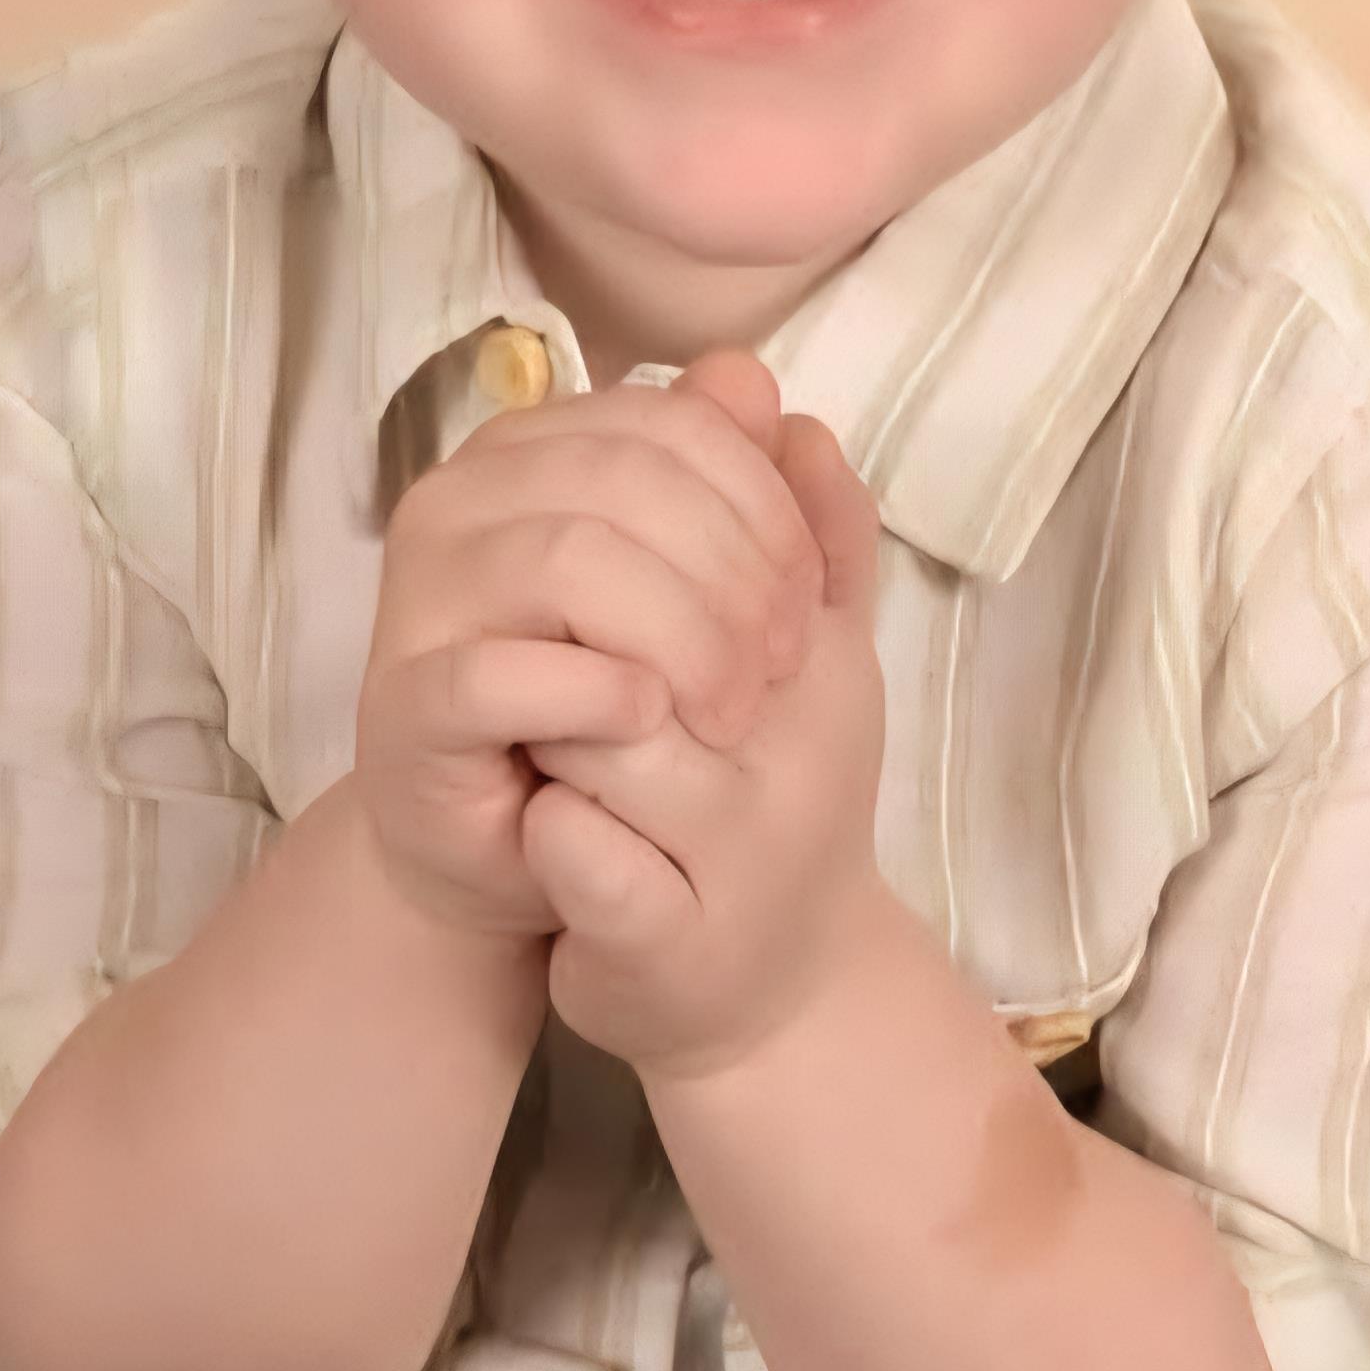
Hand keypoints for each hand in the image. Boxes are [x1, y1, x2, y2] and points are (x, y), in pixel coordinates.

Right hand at [349, 347, 828, 936]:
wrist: (527, 851)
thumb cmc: (623, 706)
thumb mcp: (715, 598)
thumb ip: (747, 491)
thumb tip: (760, 383)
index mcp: (537, 450)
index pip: (673, 424)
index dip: (764, 503)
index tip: (813, 600)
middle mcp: (462, 498)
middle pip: (627, 481)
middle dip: (734, 573)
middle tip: (782, 665)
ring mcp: (420, 595)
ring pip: (568, 559)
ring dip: (681, 636)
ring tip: (731, 708)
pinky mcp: (401, 701)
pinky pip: (494, 672)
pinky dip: (590, 691)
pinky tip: (649, 719)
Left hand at [516, 364, 891, 1080]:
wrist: (773, 992)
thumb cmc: (763, 802)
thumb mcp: (792, 654)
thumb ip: (776, 515)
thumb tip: (748, 377)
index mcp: (831, 676)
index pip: (740, 555)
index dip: (644, 554)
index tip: (594, 572)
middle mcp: (808, 762)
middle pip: (663, 646)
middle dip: (584, 641)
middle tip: (543, 655)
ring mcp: (745, 862)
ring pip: (615, 749)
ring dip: (557, 735)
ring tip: (541, 741)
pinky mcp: (674, 950)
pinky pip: (584, 862)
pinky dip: (548, 841)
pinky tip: (538, 833)